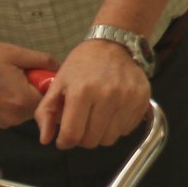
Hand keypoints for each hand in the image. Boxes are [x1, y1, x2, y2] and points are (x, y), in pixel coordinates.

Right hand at [0, 38, 58, 128]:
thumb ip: (42, 61)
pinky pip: (10, 111)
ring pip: (23, 108)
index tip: (40, 71)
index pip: (50, 98)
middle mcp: (13, 118)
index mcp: (22, 102)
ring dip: (22, 93)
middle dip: (34, 88)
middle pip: (37, 105)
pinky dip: (9, 98)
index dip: (47, 83)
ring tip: (6, 74)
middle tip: (21, 69)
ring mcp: (0, 122)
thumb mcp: (15, 53)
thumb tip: (58, 67)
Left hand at [35, 39, 151, 148]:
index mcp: (82, 91)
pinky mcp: (142, 100)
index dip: (65, 142)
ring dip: (100, 134)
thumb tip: (45, 139)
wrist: (114, 45)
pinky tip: (112, 112)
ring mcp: (128, 98)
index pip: (72, 135)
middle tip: (81, 124)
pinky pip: (127, 131)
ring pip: (110, 139)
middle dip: (82, 138)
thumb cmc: (83, 64)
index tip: (64, 138)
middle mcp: (107, 96)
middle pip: (91, 141)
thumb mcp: (58, 83)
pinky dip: (117, 127)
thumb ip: (46, 112)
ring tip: (97, 117)